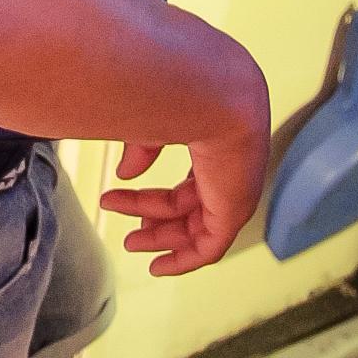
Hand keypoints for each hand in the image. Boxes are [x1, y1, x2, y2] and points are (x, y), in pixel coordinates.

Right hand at [99, 107, 269, 275]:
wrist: (216, 91)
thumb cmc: (183, 92)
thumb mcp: (152, 122)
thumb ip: (140, 150)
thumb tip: (124, 174)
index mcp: (217, 143)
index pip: (190, 182)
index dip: (157, 196)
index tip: (121, 196)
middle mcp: (231, 170)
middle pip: (191, 206)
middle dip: (156, 220)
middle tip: (129, 233)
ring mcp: (236, 192)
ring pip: (197, 228)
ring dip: (161, 238)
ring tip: (130, 243)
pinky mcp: (234, 212)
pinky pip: (210, 248)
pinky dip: (184, 261)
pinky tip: (158, 267)